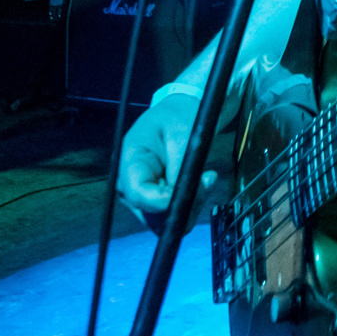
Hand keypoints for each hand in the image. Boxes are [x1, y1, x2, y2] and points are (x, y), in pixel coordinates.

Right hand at [115, 93, 212, 226]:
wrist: (178, 116)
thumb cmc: (178, 117)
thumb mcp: (184, 133)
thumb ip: (180, 166)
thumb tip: (182, 197)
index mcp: (129, 160)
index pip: (138, 194)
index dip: (164, 202)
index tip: (192, 191)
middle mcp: (129, 183)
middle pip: (151, 214)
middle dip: (183, 205)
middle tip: (207, 179)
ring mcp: (141, 195)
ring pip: (165, 220)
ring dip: (191, 204)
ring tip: (206, 177)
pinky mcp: (154, 202)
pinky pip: (174, 216)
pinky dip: (191, 204)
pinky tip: (201, 183)